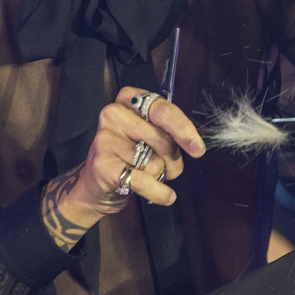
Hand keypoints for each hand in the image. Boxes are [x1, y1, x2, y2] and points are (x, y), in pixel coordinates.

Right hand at [40, 86, 204, 250]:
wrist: (96, 184)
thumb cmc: (130, 155)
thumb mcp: (149, 134)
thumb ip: (169, 131)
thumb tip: (194, 145)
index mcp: (129, 99)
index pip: (164, 110)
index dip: (184, 130)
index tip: (198, 149)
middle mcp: (114, 113)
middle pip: (164, 140)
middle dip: (173, 159)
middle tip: (167, 166)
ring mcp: (106, 138)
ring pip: (155, 162)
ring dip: (161, 175)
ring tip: (147, 174)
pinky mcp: (103, 164)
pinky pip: (145, 181)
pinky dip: (159, 192)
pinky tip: (165, 196)